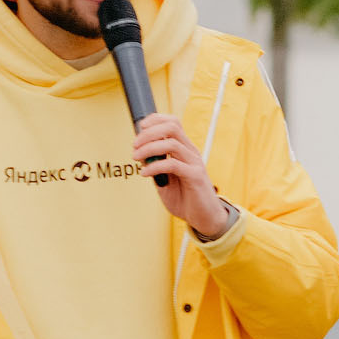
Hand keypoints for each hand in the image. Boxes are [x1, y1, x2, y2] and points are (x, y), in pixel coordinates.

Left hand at [131, 112, 232, 238]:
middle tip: (134, 146)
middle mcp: (191, 152)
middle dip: (148, 133)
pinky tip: (145, 173)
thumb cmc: (186, 199)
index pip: (173, 122)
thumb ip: (156, 166)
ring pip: (171, 143)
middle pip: (171, 127)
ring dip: (148, 148)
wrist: (204, 218)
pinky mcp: (195, 176)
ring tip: (136, 158)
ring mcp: (195, 163)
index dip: (154, 120)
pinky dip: (154, 166)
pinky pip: (172, 164)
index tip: (139, 129)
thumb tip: (140, 154)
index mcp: (185, 149)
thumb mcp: (165, 179)